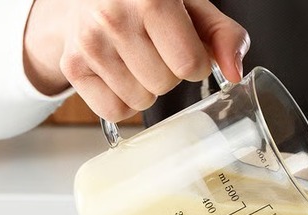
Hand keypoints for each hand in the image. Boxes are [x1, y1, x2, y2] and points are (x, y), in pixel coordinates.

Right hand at [23, 0, 248, 120]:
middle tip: (156, 48)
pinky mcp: (72, 65)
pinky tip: (119, 71)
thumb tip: (235, 73)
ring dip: (147, 86)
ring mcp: (89, 42)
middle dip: (169, 72)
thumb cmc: (147, 1)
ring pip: (142, 101)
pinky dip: (123, 100)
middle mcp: (113, 17)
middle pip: (165, 85)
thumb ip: (222, 35)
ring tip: (136, 56)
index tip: (183, 46)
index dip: (195, 62)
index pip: (190, 65)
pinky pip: (115, 111)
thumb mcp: (191, 5)